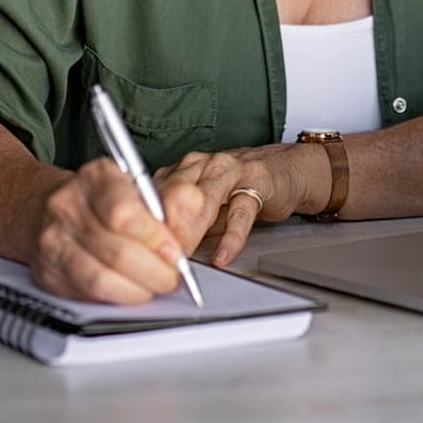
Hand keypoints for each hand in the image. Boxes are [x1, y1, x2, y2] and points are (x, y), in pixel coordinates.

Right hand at [26, 157, 205, 304]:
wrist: (53, 208)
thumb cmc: (105, 199)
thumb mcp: (143, 187)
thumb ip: (175, 200)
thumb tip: (191, 215)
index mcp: (95, 177)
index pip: (123, 213)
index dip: (155, 239)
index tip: (175, 251)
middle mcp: (67, 206)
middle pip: (117, 252)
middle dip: (155, 271)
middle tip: (172, 275)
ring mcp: (53, 240)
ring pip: (101, 278)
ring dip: (139, 289)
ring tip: (154, 284)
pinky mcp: (48, 272)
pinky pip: (88, 294)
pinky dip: (118, 297)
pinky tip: (131, 289)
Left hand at [155, 144, 327, 267]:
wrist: (284, 169)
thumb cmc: (239, 189)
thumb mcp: (204, 206)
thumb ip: (181, 223)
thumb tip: (155, 253)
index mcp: (183, 169)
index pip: (155, 193)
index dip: (145, 222)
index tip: (138, 248)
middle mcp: (203, 165)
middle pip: (174, 194)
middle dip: (164, 228)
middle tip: (157, 257)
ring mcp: (230, 170)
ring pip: (204, 199)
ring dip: (191, 230)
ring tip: (183, 256)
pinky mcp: (257, 182)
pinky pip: (241, 212)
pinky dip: (231, 237)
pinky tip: (223, 255)